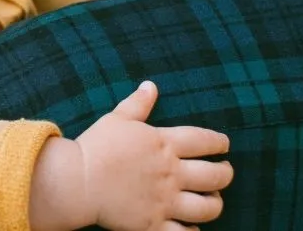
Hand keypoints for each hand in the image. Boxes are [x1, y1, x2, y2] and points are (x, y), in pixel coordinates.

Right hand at [31, 81, 232, 230]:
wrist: (77, 180)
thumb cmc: (96, 147)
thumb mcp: (117, 119)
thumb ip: (138, 103)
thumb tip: (151, 85)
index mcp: (163, 144)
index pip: (205, 140)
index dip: (220, 142)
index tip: (224, 144)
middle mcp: (171, 172)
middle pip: (216, 175)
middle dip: (225, 174)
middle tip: (224, 172)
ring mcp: (164, 201)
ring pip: (208, 207)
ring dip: (215, 203)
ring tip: (212, 199)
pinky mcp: (154, 224)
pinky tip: (192, 226)